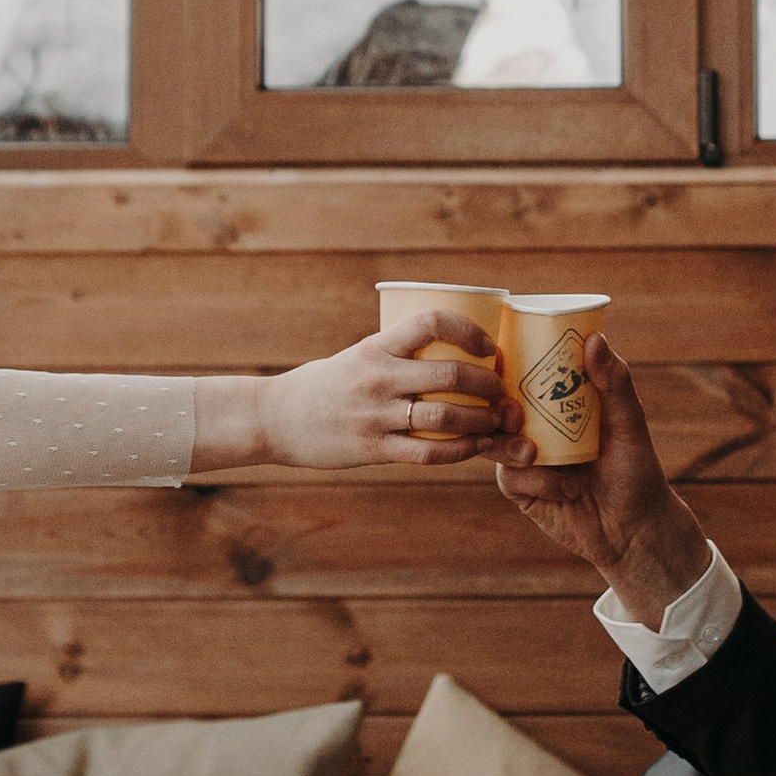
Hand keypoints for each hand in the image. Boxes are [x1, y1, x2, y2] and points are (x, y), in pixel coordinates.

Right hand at [207, 315, 525, 472]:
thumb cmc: (324, 385)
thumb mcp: (359, 357)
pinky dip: (460, 451)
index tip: (486, 345)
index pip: (431, 322)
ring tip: (495, 421)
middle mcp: (377, 378)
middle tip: (500, 390)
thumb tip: (453, 353)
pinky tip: (474, 447)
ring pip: (446, 418)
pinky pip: (428, 453)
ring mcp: (375, 416)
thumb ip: (398, 356)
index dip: (468, 330)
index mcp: (376, 348)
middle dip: (487, 384)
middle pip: (450, 376)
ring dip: (481, 420)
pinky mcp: (372, 449)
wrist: (274, 419)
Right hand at [495, 334, 712, 619]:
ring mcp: (526, 458)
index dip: (506, 364)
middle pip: (499, 407)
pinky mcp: (523, 491)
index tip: (500, 358)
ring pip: (495, 442)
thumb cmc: (636, 470)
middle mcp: (537, 427)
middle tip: (512, 412)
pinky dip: (536, 482)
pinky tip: (566, 491)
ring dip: (510, 446)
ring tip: (533, 453)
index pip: (523, 374)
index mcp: (558, 403)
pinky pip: (510, 477)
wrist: (635, 529)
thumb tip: (596, 337)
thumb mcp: (628, 422)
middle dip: (498, 407)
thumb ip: (614, 382)